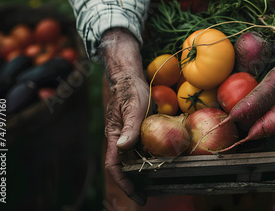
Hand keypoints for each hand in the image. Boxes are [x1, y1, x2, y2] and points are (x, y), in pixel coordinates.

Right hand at [100, 28, 148, 204]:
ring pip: (133, 160)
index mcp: (115, 136)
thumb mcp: (133, 107)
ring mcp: (129, 137)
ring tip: (155, 185)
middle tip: (148, 196)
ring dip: (142, 174)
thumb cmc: (130, 91)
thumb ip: (129, 126)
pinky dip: (148, 160)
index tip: (137, 195)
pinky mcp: (137, 132)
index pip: (115, 166)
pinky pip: (141, 150)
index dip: (124, 183)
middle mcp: (120, 140)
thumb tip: (123, 146)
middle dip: (134, 184)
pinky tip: (160, 164)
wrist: (131, 78)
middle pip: (124, 168)